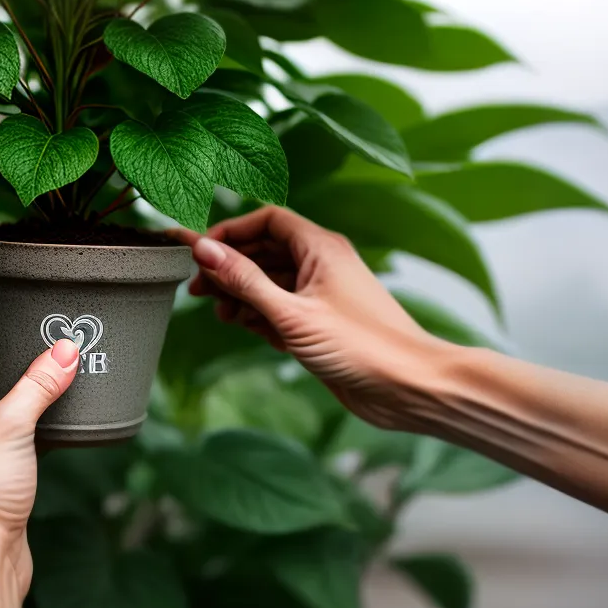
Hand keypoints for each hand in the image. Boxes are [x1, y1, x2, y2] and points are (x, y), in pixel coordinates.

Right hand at [170, 206, 452, 431]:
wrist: (409, 388)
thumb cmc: (362, 346)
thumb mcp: (292, 314)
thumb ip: (245, 280)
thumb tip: (205, 250)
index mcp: (320, 247)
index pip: (267, 219)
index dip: (232, 231)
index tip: (201, 251)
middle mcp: (321, 264)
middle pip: (264, 249)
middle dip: (230, 266)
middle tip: (198, 287)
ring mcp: (321, 293)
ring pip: (270, 280)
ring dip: (242, 293)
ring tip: (220, 313)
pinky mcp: (320, 322)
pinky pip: (281, 306)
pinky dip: (260, 314)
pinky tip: (243, 326)